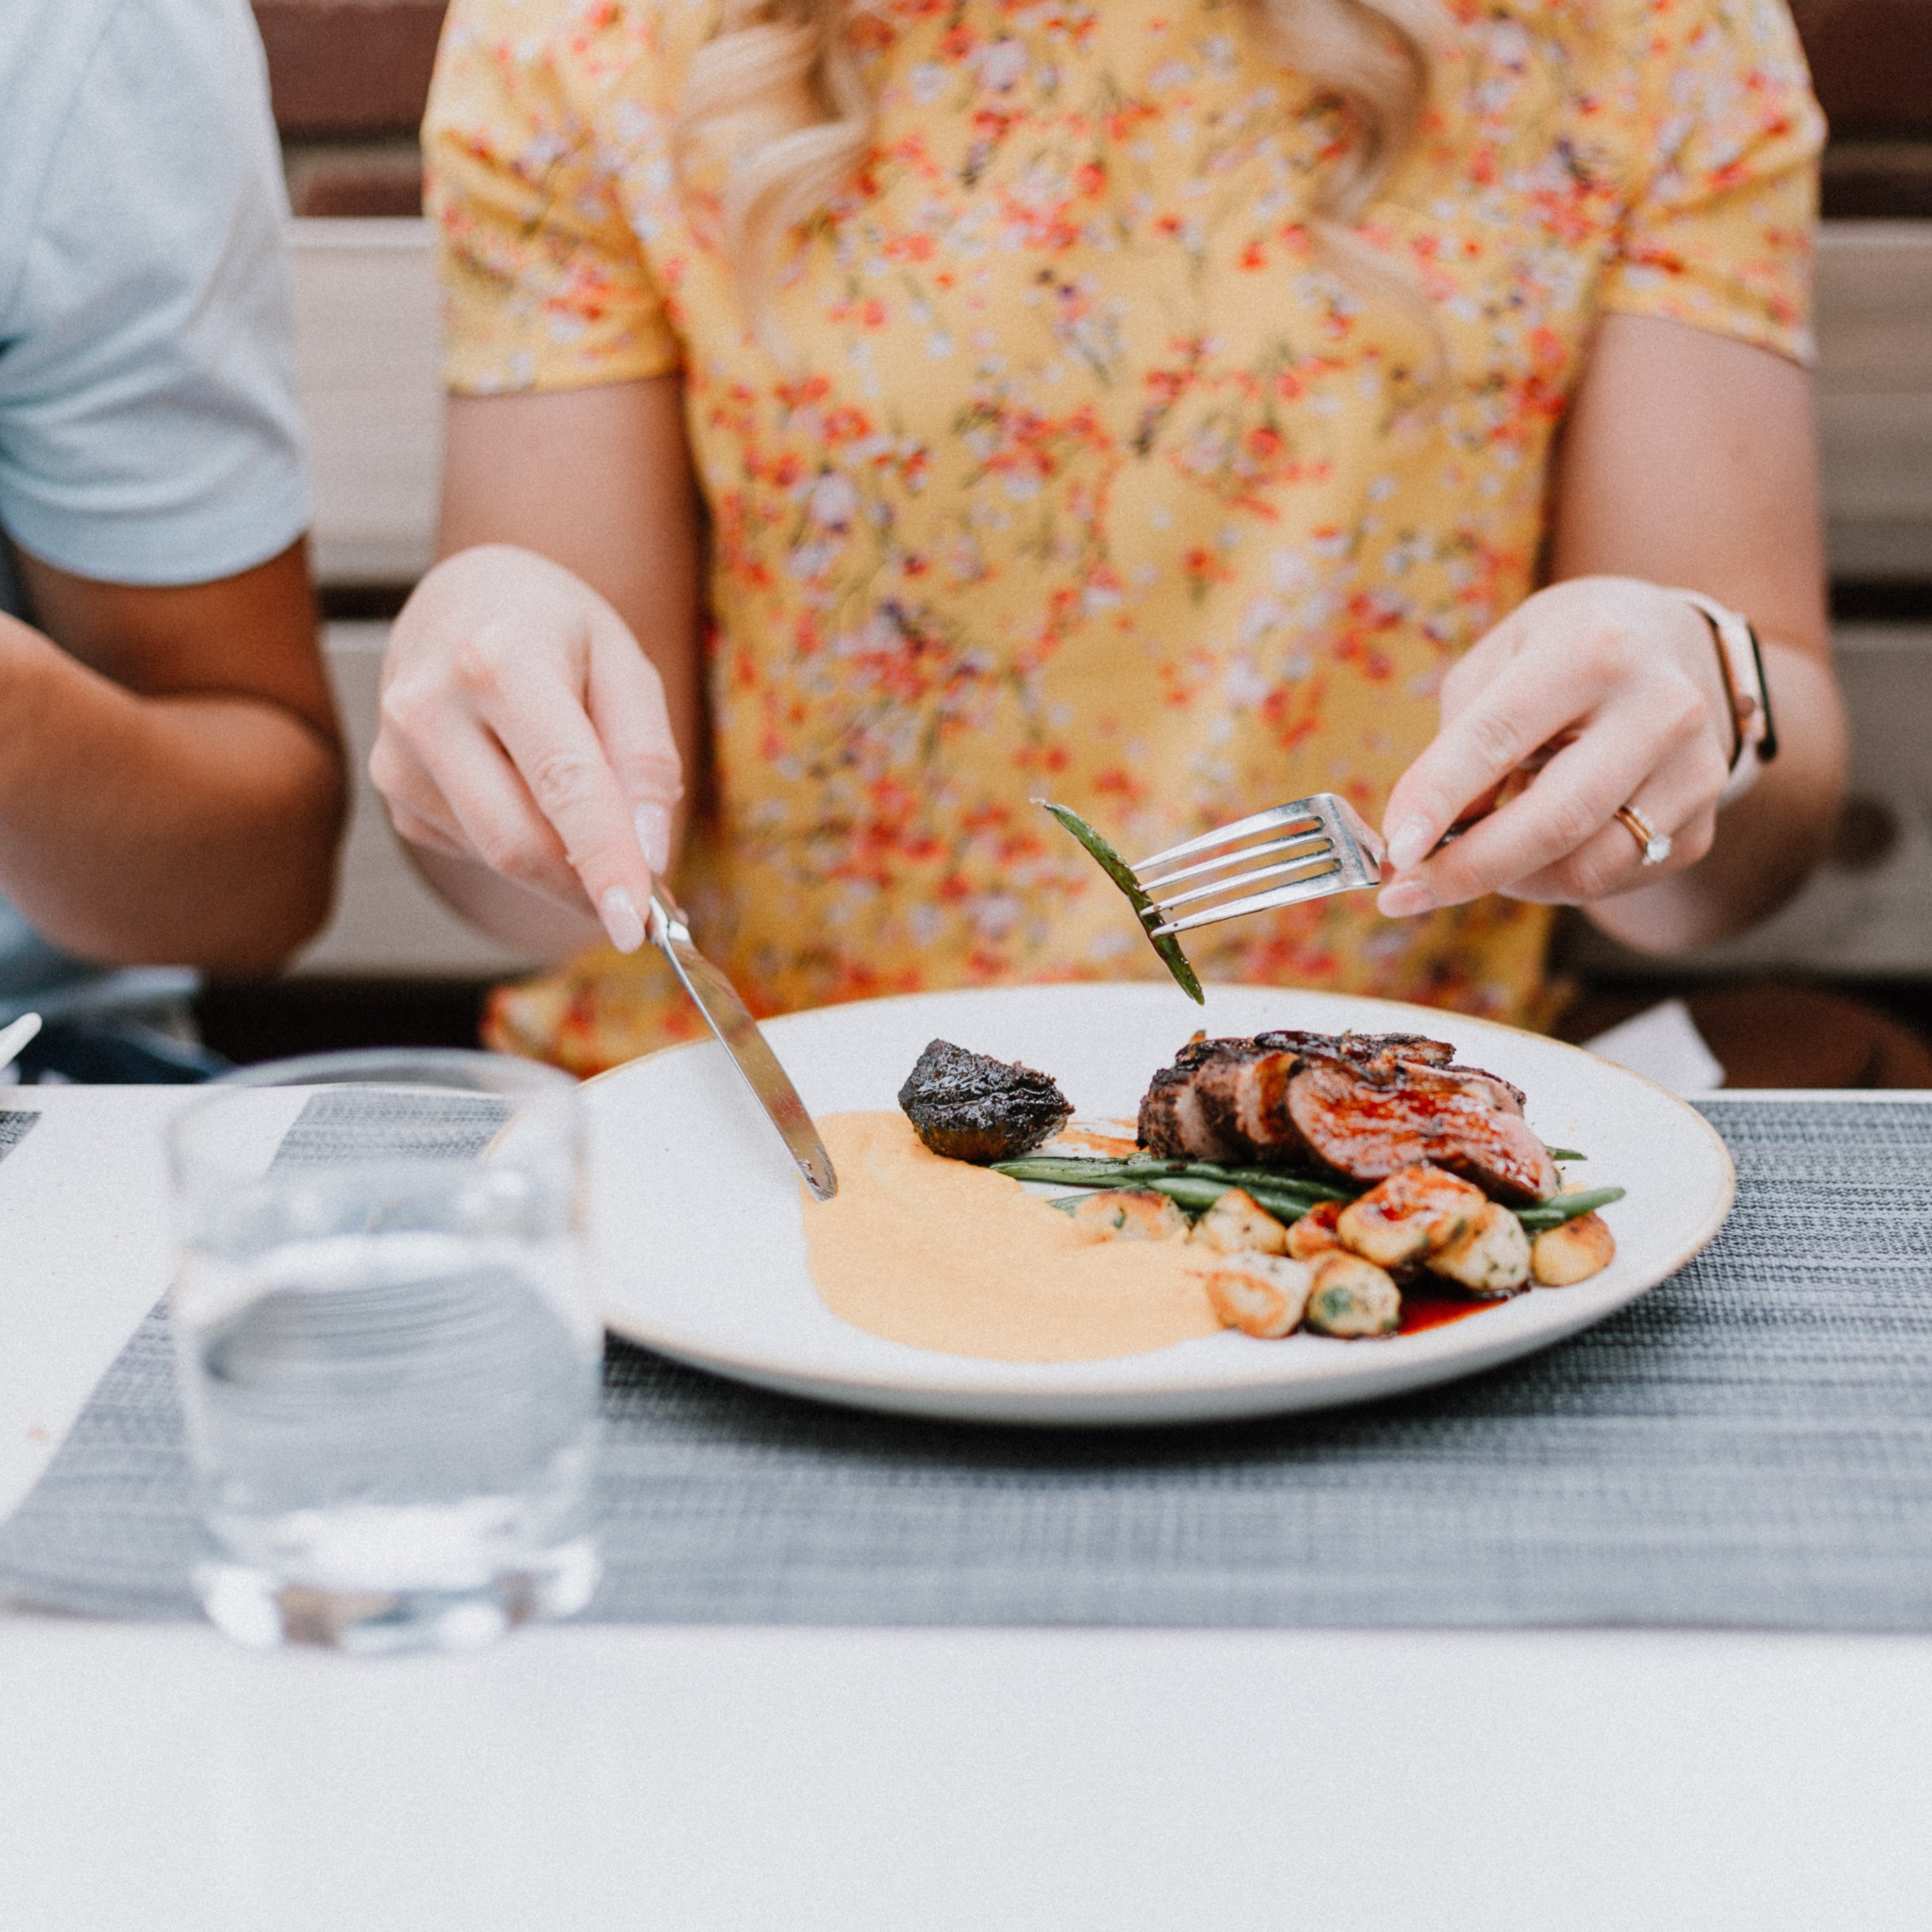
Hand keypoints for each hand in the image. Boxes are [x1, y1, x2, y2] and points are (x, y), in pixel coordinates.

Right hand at [371, 544, 682, 951]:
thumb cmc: (556, 630)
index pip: (562, 783)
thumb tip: (652, 855)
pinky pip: (476, 850)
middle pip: (519, 841)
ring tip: (590, 814)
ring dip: (562, 864)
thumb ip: (647, 759)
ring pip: (499, 856)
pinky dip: (525, 844)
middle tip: (645, 903)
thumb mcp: (625, 666)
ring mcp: (398, 756)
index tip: (637, 925)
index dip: (603, 861)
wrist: (464, 600)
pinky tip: (529, 791)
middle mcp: (429, 707)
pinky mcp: (394, 793)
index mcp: (498, 660)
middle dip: (588, 886)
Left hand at [1376, 577, 1733, 915]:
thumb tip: (1424, 838)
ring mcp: (1692, 774)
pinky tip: (1536, 844)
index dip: (1437, 801)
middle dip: (1465, 870)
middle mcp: (1659, 710)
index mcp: (1592, 650)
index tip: (1393, 851)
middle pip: (1553, 823)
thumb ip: (1458, 741)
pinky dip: (1550, 880)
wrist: (1674, 648)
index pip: (1497, 740)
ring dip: (1507, 880)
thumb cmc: (1562, 651)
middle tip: (1404, 893)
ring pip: (1582, 871)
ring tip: (1476, 851)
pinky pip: (1608, 883)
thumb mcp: (1500, 661)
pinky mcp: (1702, 828)